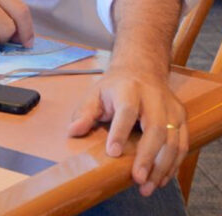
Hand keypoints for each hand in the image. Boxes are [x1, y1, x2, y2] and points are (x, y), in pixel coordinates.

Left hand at [68, 66, 187, 195]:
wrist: (142, 69)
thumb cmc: (115, 87)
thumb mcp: (95, 93)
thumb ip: (84, 113)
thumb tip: (73, 131)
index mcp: (129, 89)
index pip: (127, 111)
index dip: (120, 132)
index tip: (113, 153)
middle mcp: (154, 98)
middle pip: (155, 128)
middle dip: (147, 156)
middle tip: (137, 178)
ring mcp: (171, 109)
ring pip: (173, 140)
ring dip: (162, 167)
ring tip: (148, 186)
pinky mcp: (182, 119)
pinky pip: (182, 145)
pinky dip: (173, 164)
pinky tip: (161, 178)